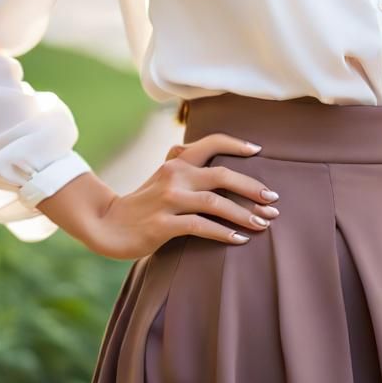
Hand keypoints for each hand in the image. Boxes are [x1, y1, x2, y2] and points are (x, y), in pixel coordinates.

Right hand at [87, 133, 280, 259]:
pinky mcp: (163, 224)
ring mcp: (168, 199)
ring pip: (216, 202)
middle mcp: (174, 175)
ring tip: (264, 223)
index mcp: (176, 162)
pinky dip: (224, 232)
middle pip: (222, 174)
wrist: (107, 225)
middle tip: (274, 200)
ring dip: (244, 213)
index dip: (236, 144)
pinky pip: (201, 226)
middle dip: (253, 187)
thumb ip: (185, 166)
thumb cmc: (142, 203)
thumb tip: (216, 162)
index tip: (259, 151)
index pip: (210, 143)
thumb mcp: (163, 178)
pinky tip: (239, 239)